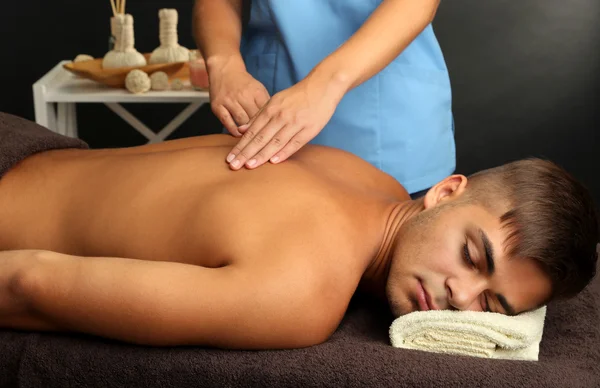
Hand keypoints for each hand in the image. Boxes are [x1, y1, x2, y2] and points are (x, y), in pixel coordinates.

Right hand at [207, 56, 269, 136]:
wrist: (225, 70)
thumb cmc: (245, 84)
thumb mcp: (259, 90)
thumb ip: (266, 105)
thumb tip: (275, 122)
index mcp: (257, 92)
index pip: (266, 113)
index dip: (270, 126)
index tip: (273, 136)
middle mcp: (243, 96)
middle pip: (254, 119)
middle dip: (259, 132)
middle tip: (263, 143)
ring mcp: (229, 101)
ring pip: (241, 122)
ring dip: (247, 134)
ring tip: (252, 142)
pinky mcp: (217, 106)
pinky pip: (227, 122)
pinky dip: (234, 131)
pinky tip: (238, 136)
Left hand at [225, 77, 341, 169]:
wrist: (322, 86)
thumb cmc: (297, 96)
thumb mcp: (275, 101)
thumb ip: (259, 116)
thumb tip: (241, 129)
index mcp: (271, 109)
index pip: (252, 131)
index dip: (241, 145)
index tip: (231, 157)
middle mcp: (281, 116)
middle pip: (260, 138)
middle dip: (246, 153)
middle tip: (234, 165)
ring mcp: (295, 123)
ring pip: (275, 142)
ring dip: (261, 155)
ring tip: (249, 166)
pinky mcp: (309, 129)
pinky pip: (294, 143)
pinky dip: (284, 152)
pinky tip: (273, 161)